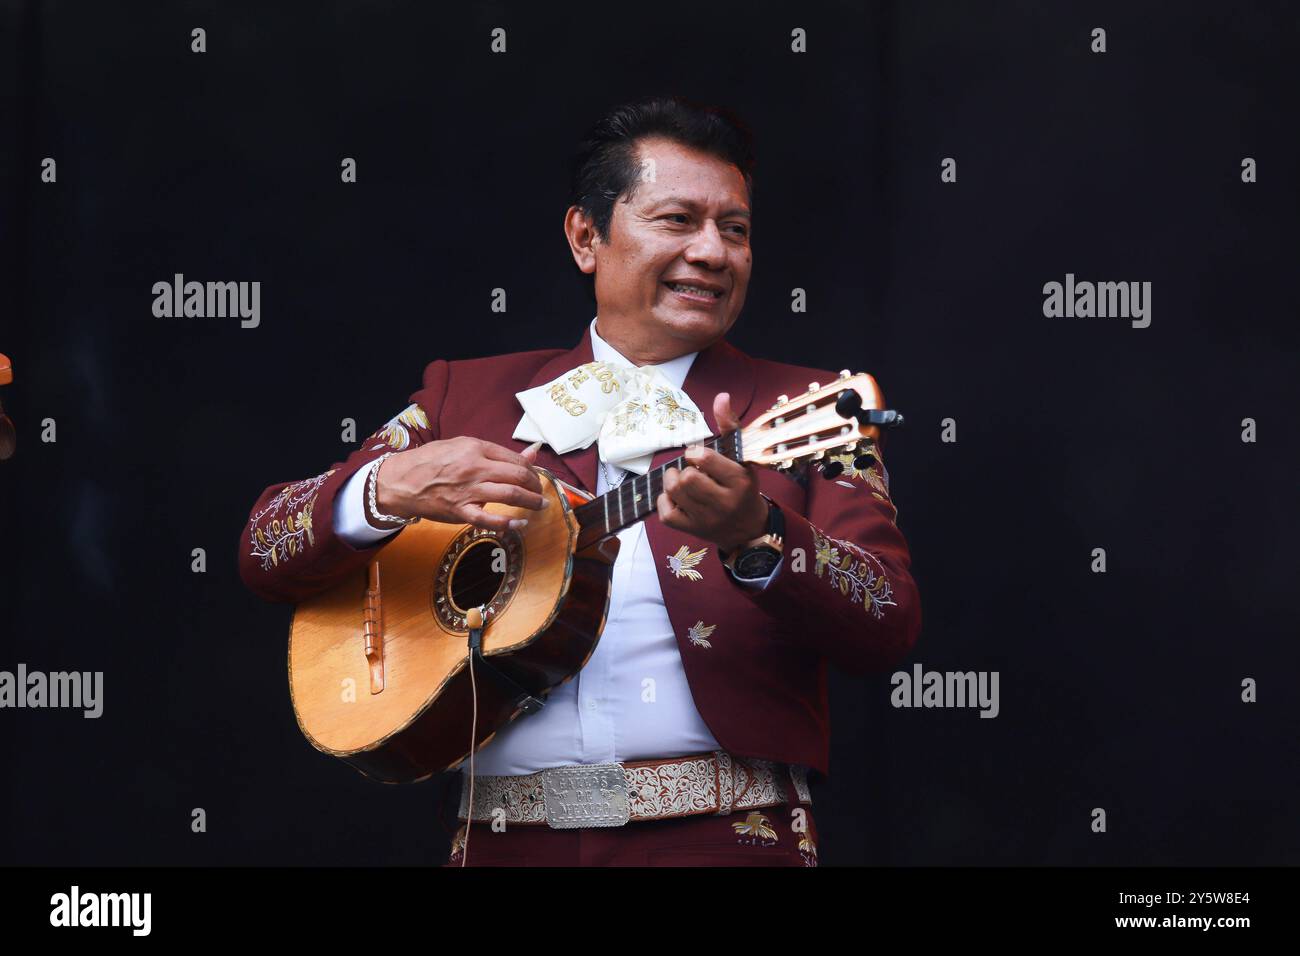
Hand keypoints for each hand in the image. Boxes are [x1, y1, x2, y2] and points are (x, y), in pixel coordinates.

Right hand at [375, 437, 546, 532]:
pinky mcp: (460, 511)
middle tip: (541, 492)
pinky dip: (507, 524)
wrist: (401, 480)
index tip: (534, 475)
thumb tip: (532, 451)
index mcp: (475, 448)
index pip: (514, 458)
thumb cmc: (431, 461)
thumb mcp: (462, 446)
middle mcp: (475, 468)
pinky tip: (520, 524)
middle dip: (536, 485)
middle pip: (517, 476)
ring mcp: (468, 491)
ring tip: (540, 506)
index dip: (531, 468)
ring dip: (531, 502)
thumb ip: (496, 452)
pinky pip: (488, 520)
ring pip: (509, 496)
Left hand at [656, 392, 767, 550]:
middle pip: (687, 478)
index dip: (695, 453)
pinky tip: (676, 497)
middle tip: (690, 470)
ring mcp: (707, 519)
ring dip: (672, 481)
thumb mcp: (742, 456)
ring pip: (674, 493)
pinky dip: (665, 500)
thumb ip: (729, 426)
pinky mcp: (692, 530)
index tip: (698, 456)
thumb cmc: (743, 487)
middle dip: (684, 469)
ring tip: (682, 479)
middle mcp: (725, 503)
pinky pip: (666, 513)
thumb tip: (721, 397)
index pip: (705, 460)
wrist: (748, 528)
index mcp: (739, 482)